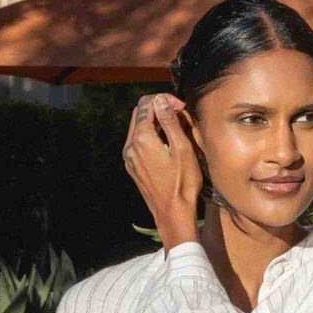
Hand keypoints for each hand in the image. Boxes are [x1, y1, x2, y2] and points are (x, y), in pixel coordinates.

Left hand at [123, 92, 202, 248]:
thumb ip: (169, 121)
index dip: (165, 100)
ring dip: (155, 123)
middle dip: (158, 109)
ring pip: (138, 128)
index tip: (181, 107)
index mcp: (142, 139)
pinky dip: (150, 136)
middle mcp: (130, 146)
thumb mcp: (182, 148)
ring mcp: (129, 158)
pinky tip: (166, 144)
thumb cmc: (182, 183)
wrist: (173, 212)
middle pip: (139, 114)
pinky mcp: (132, 167)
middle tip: (179, 115)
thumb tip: (161, 100)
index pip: (147, 104)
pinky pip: (138, 143)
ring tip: (175, 130)